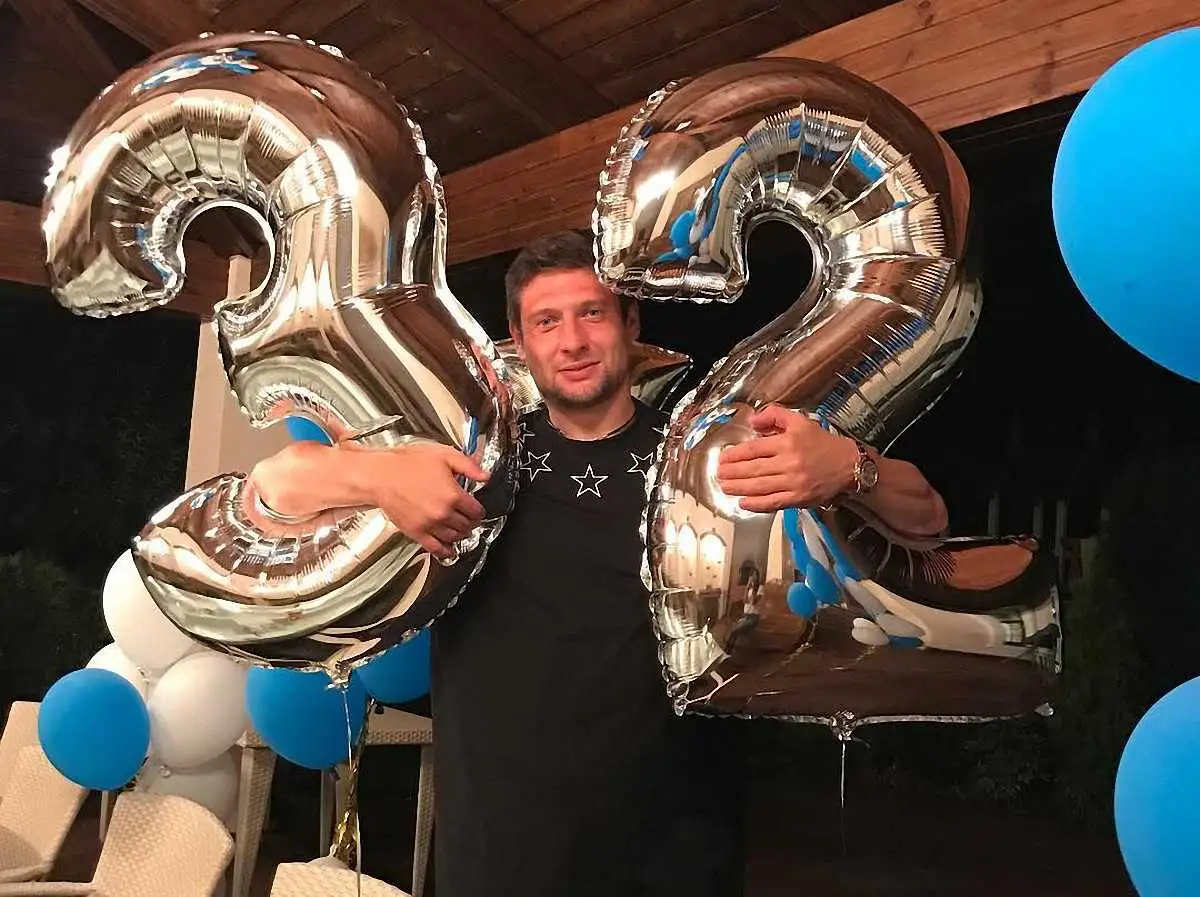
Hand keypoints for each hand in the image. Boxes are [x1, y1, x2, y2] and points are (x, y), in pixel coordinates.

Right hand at [366, 443, 489, 558]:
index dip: (478, 510)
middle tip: (468, 519)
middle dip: (470, 522)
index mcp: (453, 495)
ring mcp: (430, 525)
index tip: (476, 509)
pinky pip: (436, 549)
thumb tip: (486, 476)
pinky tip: (449, 549)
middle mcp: (443, 513)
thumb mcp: (444, 455)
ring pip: (455, 538)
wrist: (381, 476)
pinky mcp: (416, 533)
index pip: (477, 511)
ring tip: (459, 529)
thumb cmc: (408, 464)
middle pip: (467, 526)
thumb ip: (469, 466)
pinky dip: (446, 551)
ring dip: (460, 535)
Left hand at [716, 405, 857, 512]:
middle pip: (753, 469)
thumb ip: (775, 416)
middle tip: (719, 474)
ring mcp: (793, 483)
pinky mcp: (798, 498)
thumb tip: (752, 420)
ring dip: (739, 488)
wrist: (848, 465)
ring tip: (724, 487)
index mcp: (787, 442)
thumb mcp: (800, 422)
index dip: (735, 454)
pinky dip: (756, 504)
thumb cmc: (822, 443)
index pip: (754, 449)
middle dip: (732, 472)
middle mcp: (789, 463)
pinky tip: (743, 503)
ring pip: (759, 486)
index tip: (724, 458)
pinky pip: (773, 503)